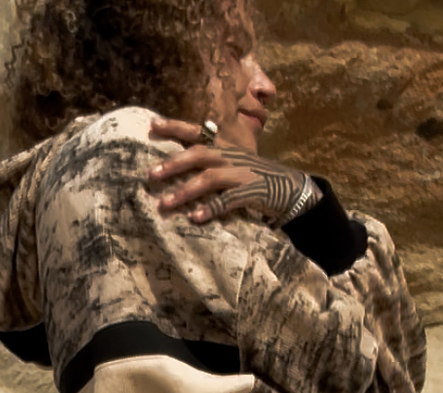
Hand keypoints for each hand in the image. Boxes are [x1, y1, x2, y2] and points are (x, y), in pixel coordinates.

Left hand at [147, 116, 306, 225]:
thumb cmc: (258, 177)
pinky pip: (226, 201)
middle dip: (173, 163)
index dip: (175, 127)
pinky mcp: (251, 192)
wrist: (291, 188)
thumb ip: (214, 160)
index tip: (152, 125)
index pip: (197, 132)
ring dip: (185, 191)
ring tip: (164, 203)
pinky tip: (194, 218)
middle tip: (150, 175)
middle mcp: (231, 155)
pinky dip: (210, 209)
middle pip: (198, 153)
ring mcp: (241, 173)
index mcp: (226, 145)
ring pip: (208, 178)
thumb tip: (184, 161)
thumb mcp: (236, 161)